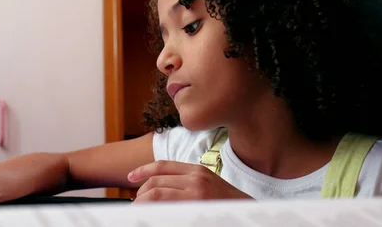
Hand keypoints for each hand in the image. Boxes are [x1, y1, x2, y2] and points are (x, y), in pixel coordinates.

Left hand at [127, 160, 251, 202]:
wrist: (250, 214)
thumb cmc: (228, 204)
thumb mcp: (208, 185)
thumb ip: (187, 183)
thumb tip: (160, 189)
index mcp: (197, 170)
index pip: (162, 166)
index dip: (142, 170)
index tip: (130, 177)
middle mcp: (195, 178)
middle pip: (156, 181)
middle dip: (140, 193)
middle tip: (135, 204)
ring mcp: (196, 193)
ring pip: (156, 194)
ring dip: (143, 203)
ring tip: (139, 212)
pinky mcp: (196, 206)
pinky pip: (166, 208)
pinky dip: (154, 211)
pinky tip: (150, 216)